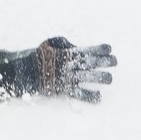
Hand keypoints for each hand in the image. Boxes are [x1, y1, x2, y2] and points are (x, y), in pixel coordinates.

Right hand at [0, 37, 115, 102]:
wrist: (26, 72)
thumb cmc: (39, 56)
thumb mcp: (51, 43)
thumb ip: (65, 42)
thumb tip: (75, 44)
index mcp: (68, 52)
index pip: (88, 49)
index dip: (100, 49)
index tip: (110, 49)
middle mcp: (71, 64)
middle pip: (92, 62)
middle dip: (105, 61)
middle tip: (115, 61)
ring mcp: (68, 77)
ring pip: (89, 77)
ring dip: (101, 77)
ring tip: (110, 78)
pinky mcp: (64, 89)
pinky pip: (80, 93)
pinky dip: (90, 96)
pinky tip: (99, 97)